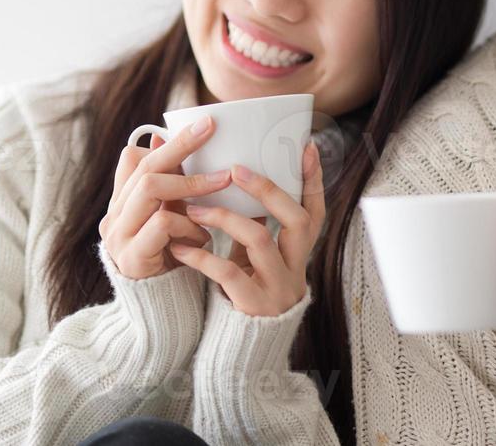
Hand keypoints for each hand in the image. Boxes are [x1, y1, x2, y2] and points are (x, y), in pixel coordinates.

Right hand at [99, 116, 232, 279]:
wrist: (159, 314)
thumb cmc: (172, 260)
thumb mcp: (174, 218)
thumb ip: (175, 187)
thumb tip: (173, 140)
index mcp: (122, 203)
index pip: (132, 158)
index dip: (165, 143)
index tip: (201, 127)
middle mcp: (114, 216)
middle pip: (143, 166)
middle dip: (181, 145)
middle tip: (211, 129)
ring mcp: (118, 236)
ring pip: (151, 188)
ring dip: (191, 183)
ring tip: (221, 183)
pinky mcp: (131, 257)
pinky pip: (162, 222)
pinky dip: (188, 224)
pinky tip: (203, 237)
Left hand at [170, 142, 325, 316]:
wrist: (243, 348)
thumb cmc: (246, 290)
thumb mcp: (255, 258)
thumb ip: (254, 224)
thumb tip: (236, 178)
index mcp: (298, 252)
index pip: (316, 211)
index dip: (314, 180)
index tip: (306, 146)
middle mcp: (296, 267)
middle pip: (297, 219)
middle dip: (267, 190)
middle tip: (236, 169)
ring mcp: (277, 287)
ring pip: (259, 241)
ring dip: (224, 217)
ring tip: (193, 207)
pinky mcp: (253, 305)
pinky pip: (228, 273)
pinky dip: (202, 256)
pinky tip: (179, 247)